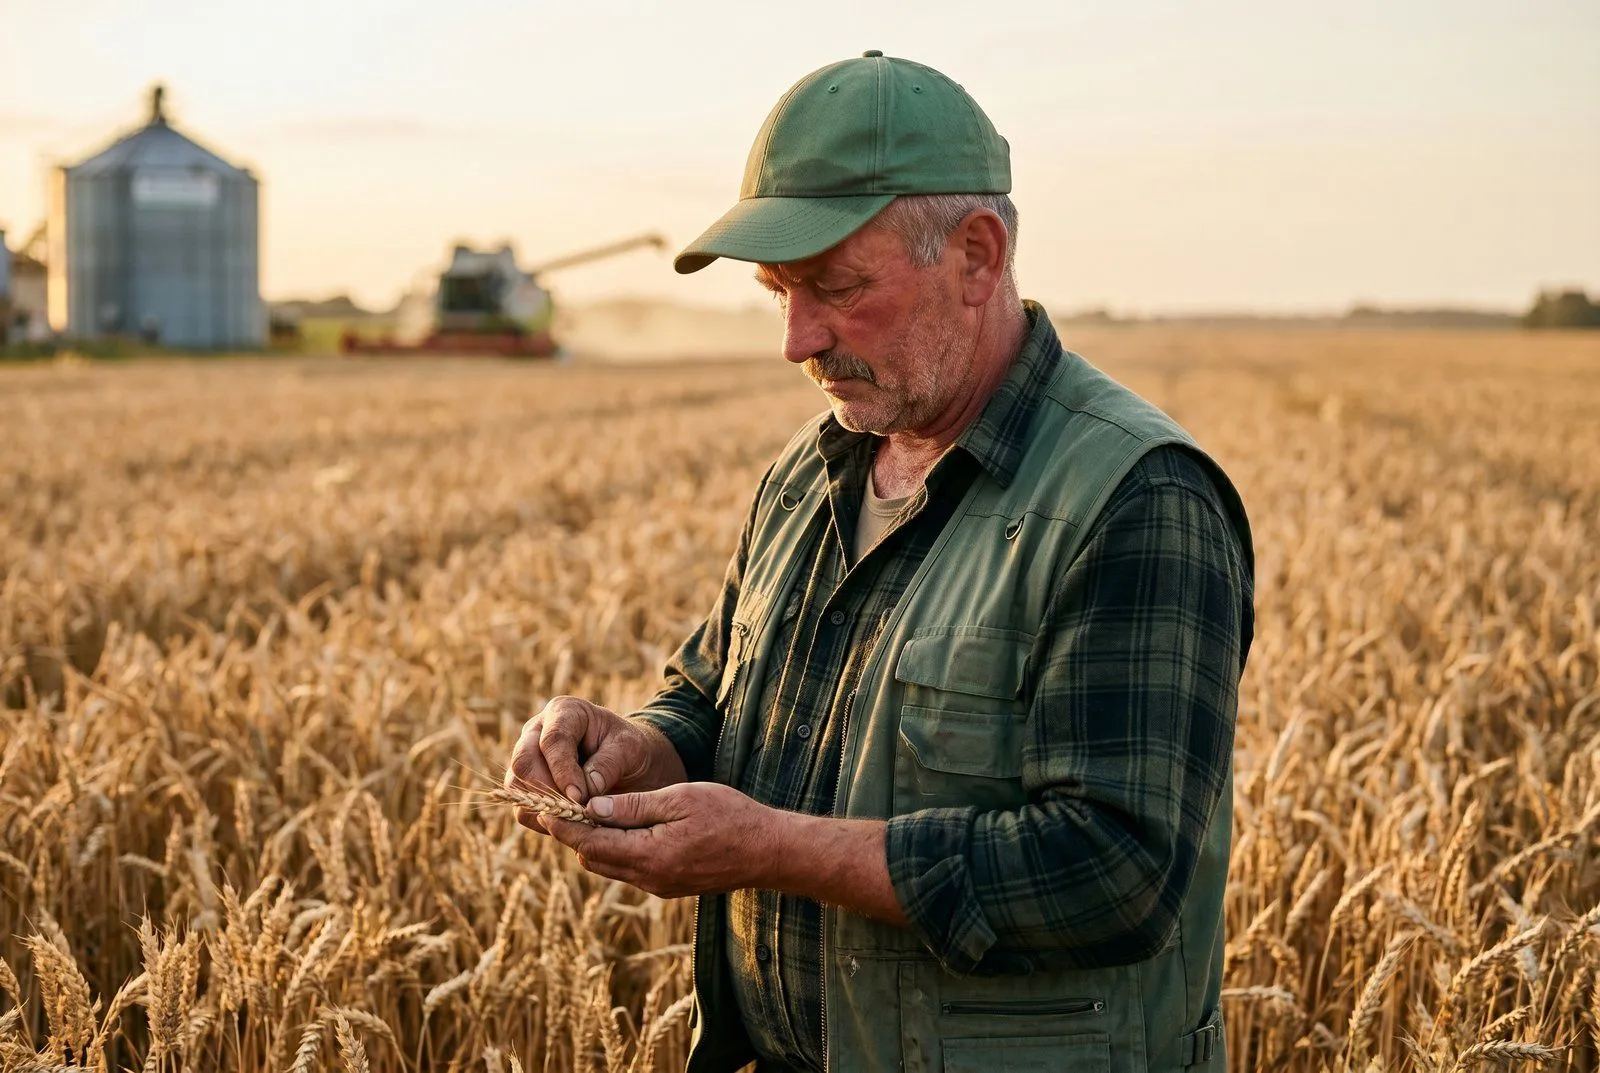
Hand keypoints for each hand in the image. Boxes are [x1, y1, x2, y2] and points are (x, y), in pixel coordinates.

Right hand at [504, 696, 686, 833]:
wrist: (628, 764)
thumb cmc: (628, 749)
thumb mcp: (629, 748)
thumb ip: (608, 765)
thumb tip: (584, 793)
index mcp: (564, 712)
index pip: (552, 740)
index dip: (562, 770)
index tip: (579, 796)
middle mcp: (537, 732)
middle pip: (524, 761)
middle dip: (546, 791)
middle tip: (573, 811)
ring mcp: (527, 759)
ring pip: (517, 786)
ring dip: (542, 808)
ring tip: (574, 819)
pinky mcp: (526, 787)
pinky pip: (522, 808)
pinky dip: (542, 820)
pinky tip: (568, 824)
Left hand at [541, 783, 777, 898]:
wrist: (768, 851)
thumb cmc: (729, 816)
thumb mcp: (681, 799)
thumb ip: (635, 806)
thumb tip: (591, 807)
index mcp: (650, 855)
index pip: (590, 843)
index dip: (563, 825)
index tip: (541, 806)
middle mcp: (649, 878)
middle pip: (593, 858)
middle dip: (572, 833)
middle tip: (553, 805)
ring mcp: (659, 886)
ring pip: (609, 865)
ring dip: (593, 842)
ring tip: (578, 812)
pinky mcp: (668, 885)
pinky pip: (629, 869)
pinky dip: (615, 849)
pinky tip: (615, 826)